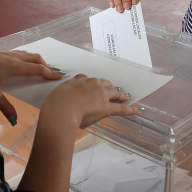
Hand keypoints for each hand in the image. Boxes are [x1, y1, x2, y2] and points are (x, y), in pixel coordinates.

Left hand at [0, 47, 62, 123]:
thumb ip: (5, 106)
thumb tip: (14, 120)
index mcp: (15, 66)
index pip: (38, 69)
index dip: (50, 73)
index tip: (59, 77)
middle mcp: (14, 58)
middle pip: (37, 59)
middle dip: (46, 66)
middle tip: (53, 74)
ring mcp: (9, 53)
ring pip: (29, 55)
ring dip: (38, 61)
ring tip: (42, 68)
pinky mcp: (3, 53)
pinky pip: (21, 54)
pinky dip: (29, 58)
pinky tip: (25, 63)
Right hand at [18, 75, 138, 191]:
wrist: (60, 111)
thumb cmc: (55, 105)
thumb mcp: (57, 95)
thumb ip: (63, 96)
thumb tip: (63, 101)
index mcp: (78, 81)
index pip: (88, 80)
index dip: (93, 84)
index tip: (94, 86)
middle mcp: (91, 84)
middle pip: (104, 84)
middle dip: (109, 87)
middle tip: (113, 91)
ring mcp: (100, 95)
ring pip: (114, 92)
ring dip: (120, 94)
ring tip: (126, 97)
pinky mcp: (106, 107)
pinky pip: (121, 108)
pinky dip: (130, 109)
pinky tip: (137, 109)